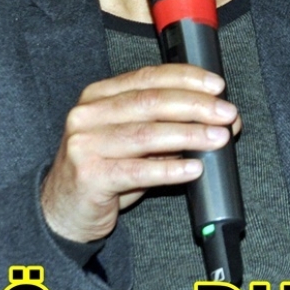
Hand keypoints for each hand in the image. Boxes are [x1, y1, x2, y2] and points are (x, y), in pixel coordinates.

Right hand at [40, 64, 240, 242]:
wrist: (62, 211)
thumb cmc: (103, 170)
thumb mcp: (129, 141)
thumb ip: (163, 125)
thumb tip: (213, 119)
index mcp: (98, 95)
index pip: (148, 77)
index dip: (186, 78)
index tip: (217, 85)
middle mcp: (88, 114)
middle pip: (150, 102)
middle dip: (195, 105)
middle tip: (227, 113)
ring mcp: (84, 144)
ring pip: (147, 134)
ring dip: (189, 134)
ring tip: (219, 138)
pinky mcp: (88, 176)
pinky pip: (137, 171)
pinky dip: (170, 170)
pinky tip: (194, 168)